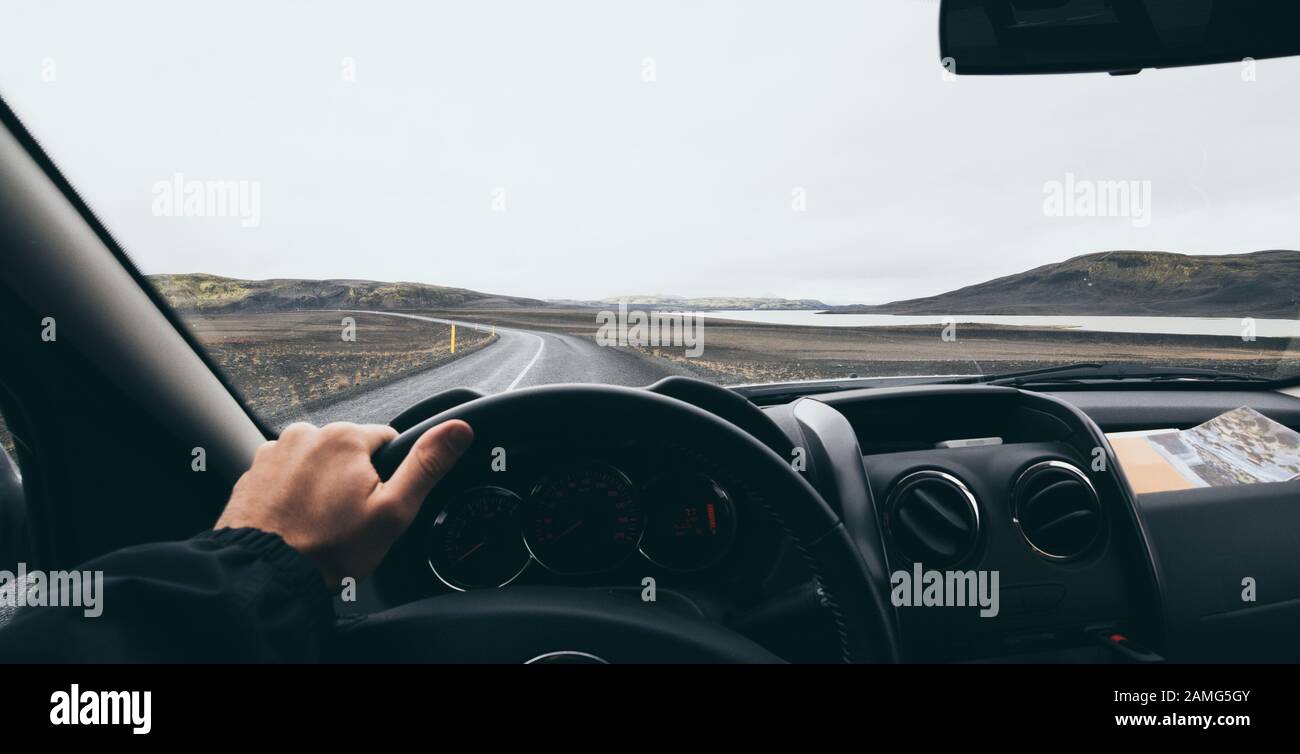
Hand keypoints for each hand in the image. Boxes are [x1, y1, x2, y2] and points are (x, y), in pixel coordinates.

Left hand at [216, 420, 472, 587]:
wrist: (265, 575)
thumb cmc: (330, 549)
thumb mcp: (393, 511)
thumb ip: (427, 465)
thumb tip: (459, 429)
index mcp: (345, 437)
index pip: (387, 441)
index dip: (389, 475)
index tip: (375, 504)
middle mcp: (306, 434)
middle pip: (349, 452)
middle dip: (353, 480)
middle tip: (348, 520)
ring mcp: (274, 452)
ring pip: (317, 463)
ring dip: (322, 485)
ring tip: (320, 523)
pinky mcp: (253, 472)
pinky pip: (287, 475)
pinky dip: (294, 493)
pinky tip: (297, 521)